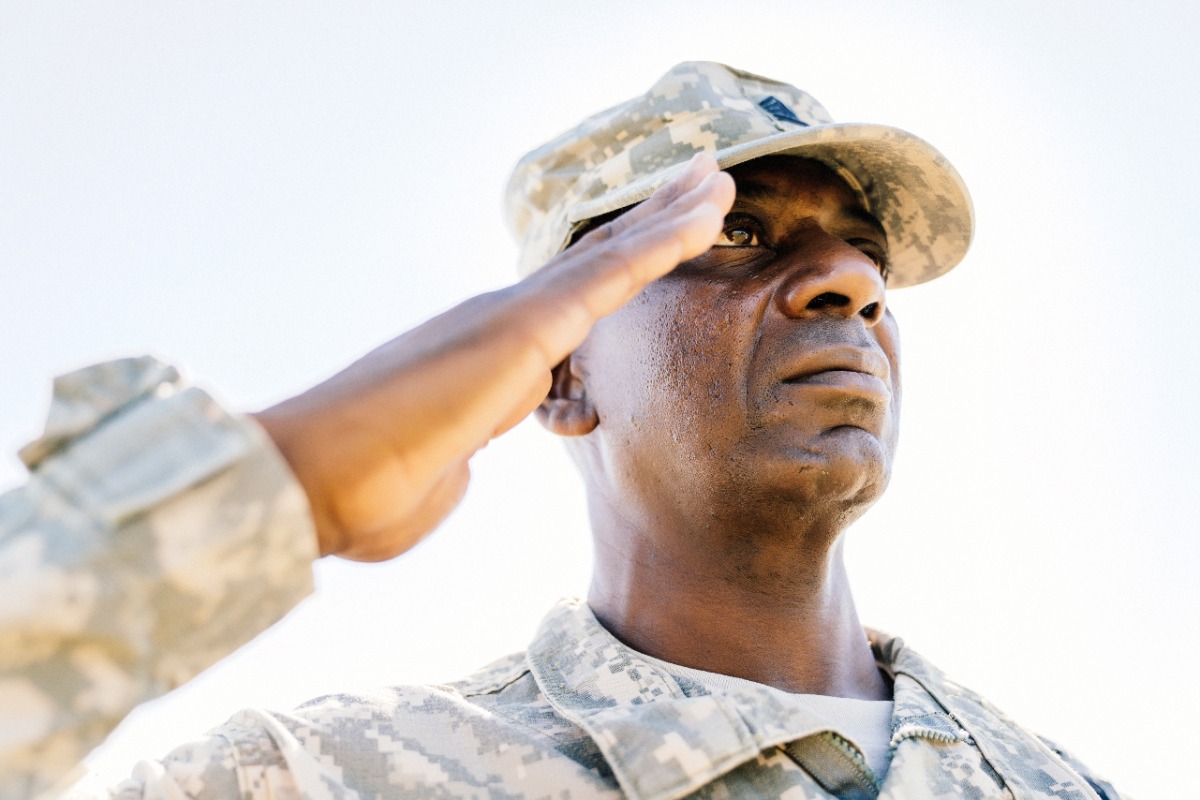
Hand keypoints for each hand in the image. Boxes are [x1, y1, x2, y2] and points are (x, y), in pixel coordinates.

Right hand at [253, 154, 734, 560]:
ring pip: (607, 258)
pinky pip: (610, 279)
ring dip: (667, 219)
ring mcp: (510, 320)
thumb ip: (455, 461)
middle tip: (697, 187)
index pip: (565, 309)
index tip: (648, 251)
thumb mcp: (432, 478)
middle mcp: (499, 323)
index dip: (611, 273)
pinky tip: (704, 216)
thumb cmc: (361, 492)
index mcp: (485, 361)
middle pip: (592, 266)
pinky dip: (661, 243)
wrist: (310, 484)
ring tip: (715, 182)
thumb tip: (459, 464)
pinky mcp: (522, 331)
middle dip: (648, 226)